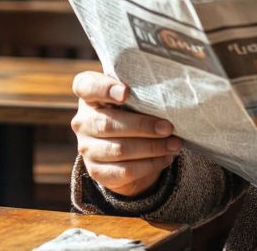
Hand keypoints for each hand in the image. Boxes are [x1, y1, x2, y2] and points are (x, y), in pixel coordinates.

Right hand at [71, 71, 180, 196]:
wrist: (127, 148)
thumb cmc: (134, 111)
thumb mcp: (134, 97)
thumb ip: (142, 92)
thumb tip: (167, 99)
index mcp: (89, 95)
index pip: (86, 86)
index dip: (104, 89)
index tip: (126, 92)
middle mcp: (82, 121)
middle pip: (108, 124)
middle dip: (142, 126)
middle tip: (168, 127)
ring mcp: (86, 147)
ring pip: (119, 150)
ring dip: (151, 148)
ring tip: (174, 144)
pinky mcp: (96, 171)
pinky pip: (124, 171)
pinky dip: (149, 165)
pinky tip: (165, 158)